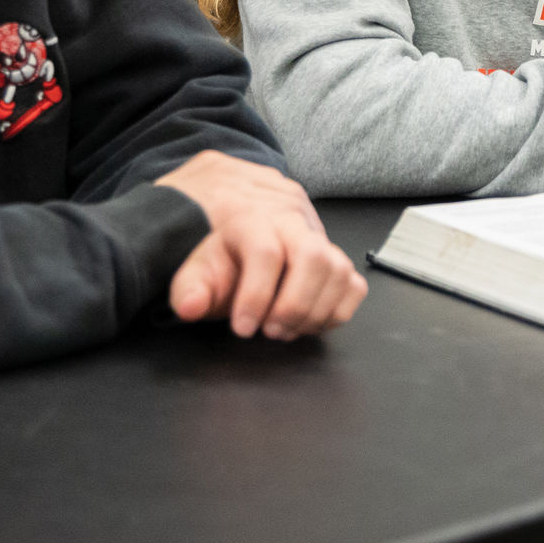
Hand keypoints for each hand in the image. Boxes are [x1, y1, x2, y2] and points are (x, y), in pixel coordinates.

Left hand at [156, 152, 367, 339]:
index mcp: (251, 215)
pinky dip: (337, 309)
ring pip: (339, 269)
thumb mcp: (192, 261)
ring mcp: (317, 234)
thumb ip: (190, 285)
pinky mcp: (332, 251)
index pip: (265, 252)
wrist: (230, 212)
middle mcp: (290, 217)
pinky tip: (308, 321)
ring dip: (316, 311)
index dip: (256, 296)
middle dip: (295, 304)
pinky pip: (353, 281)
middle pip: (314, 256)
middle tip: (272, 330)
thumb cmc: (212, 243)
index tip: (242, 328)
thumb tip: (191, 307)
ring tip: (287, 329)